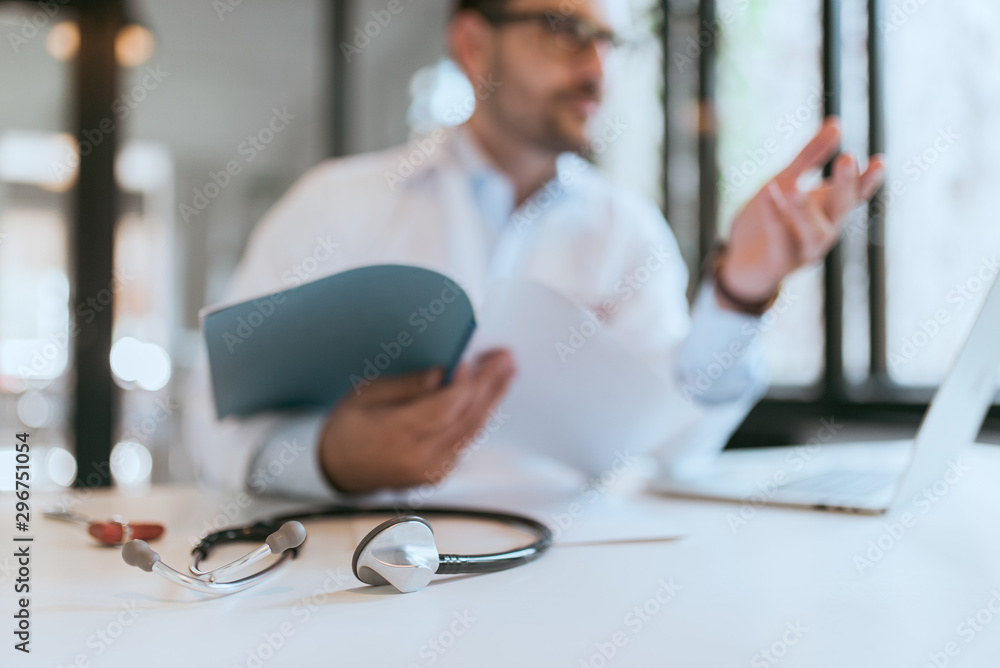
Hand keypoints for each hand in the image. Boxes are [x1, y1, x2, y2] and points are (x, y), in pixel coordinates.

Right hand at [318, 349, 515, 493]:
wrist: (339, 468)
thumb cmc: (349, 427)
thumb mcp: (367, 394)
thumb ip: (408, 386)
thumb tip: (443, 374)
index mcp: (394, 436)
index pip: (442, 410)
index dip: (464, 385)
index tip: (475, 361)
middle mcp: (418, 459)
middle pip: (465, 419)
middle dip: (489, 386)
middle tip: (504, 360)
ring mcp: (432, 470)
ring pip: (472, 431)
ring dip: (492, 399)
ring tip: (506, 372)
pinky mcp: (440, 473)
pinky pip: (467, 440)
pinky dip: (480, 415)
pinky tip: (490, 395)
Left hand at [719, 117, 885, 305]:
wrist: (740, 261)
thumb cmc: (767, 219)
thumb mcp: (786, 180)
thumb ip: (810, 156)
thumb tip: (837, 123)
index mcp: (828, 211)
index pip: (855, 194)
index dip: (868, 180)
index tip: (879, 160)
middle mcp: (823, 231)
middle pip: (841, 209)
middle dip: (845, 186)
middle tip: (847, 159)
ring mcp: (804, 250)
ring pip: (815, 232)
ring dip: (807, 210)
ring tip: (795, 189)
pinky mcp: (780, 262)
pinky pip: (780, 240)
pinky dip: (774, 218)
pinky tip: (768, 192)